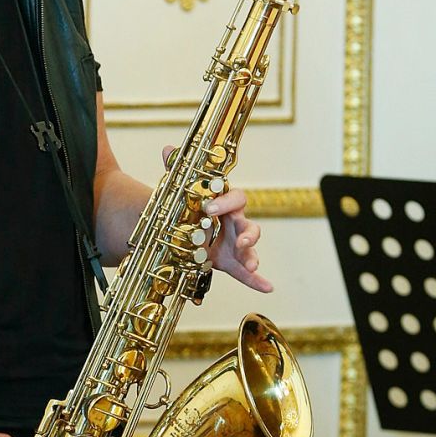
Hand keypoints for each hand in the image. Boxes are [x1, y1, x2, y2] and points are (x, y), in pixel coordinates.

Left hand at [162, 148, 273, 293]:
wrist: (182, 228)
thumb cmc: (189, 207)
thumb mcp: (181, 191)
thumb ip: (177, 170)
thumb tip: (167, 149)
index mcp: (225, 204)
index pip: (235, 198)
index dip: (226, 202)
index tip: (210, 208)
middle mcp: (234, 223)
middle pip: (249, 224)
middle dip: (248, 232)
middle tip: (240, 239)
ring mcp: (234, 243)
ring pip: (250, 248)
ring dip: (252, 256)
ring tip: (252, 265)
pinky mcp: (231, 261)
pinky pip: (246, 272)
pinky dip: (257, 281)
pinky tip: (268, 287)